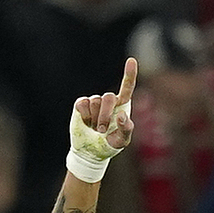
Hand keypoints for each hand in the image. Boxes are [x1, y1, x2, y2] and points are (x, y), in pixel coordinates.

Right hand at [69, 58, 136, 172]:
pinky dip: (84, 116)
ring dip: (94, 119)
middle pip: (108, 97)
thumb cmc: (109, 145)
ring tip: (95, 129)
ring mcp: (94, 101)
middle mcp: (109, 101)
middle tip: (102, 130)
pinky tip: (86, 123)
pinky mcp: (81, 105)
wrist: (90, 151)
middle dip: (105, 115)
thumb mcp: (121, 141)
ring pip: (95, 101)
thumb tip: (122, 116)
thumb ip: (126, 130)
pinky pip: (82, 104)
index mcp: (122, 107)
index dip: (129, 74)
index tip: (132, 60)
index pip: (127, 87)